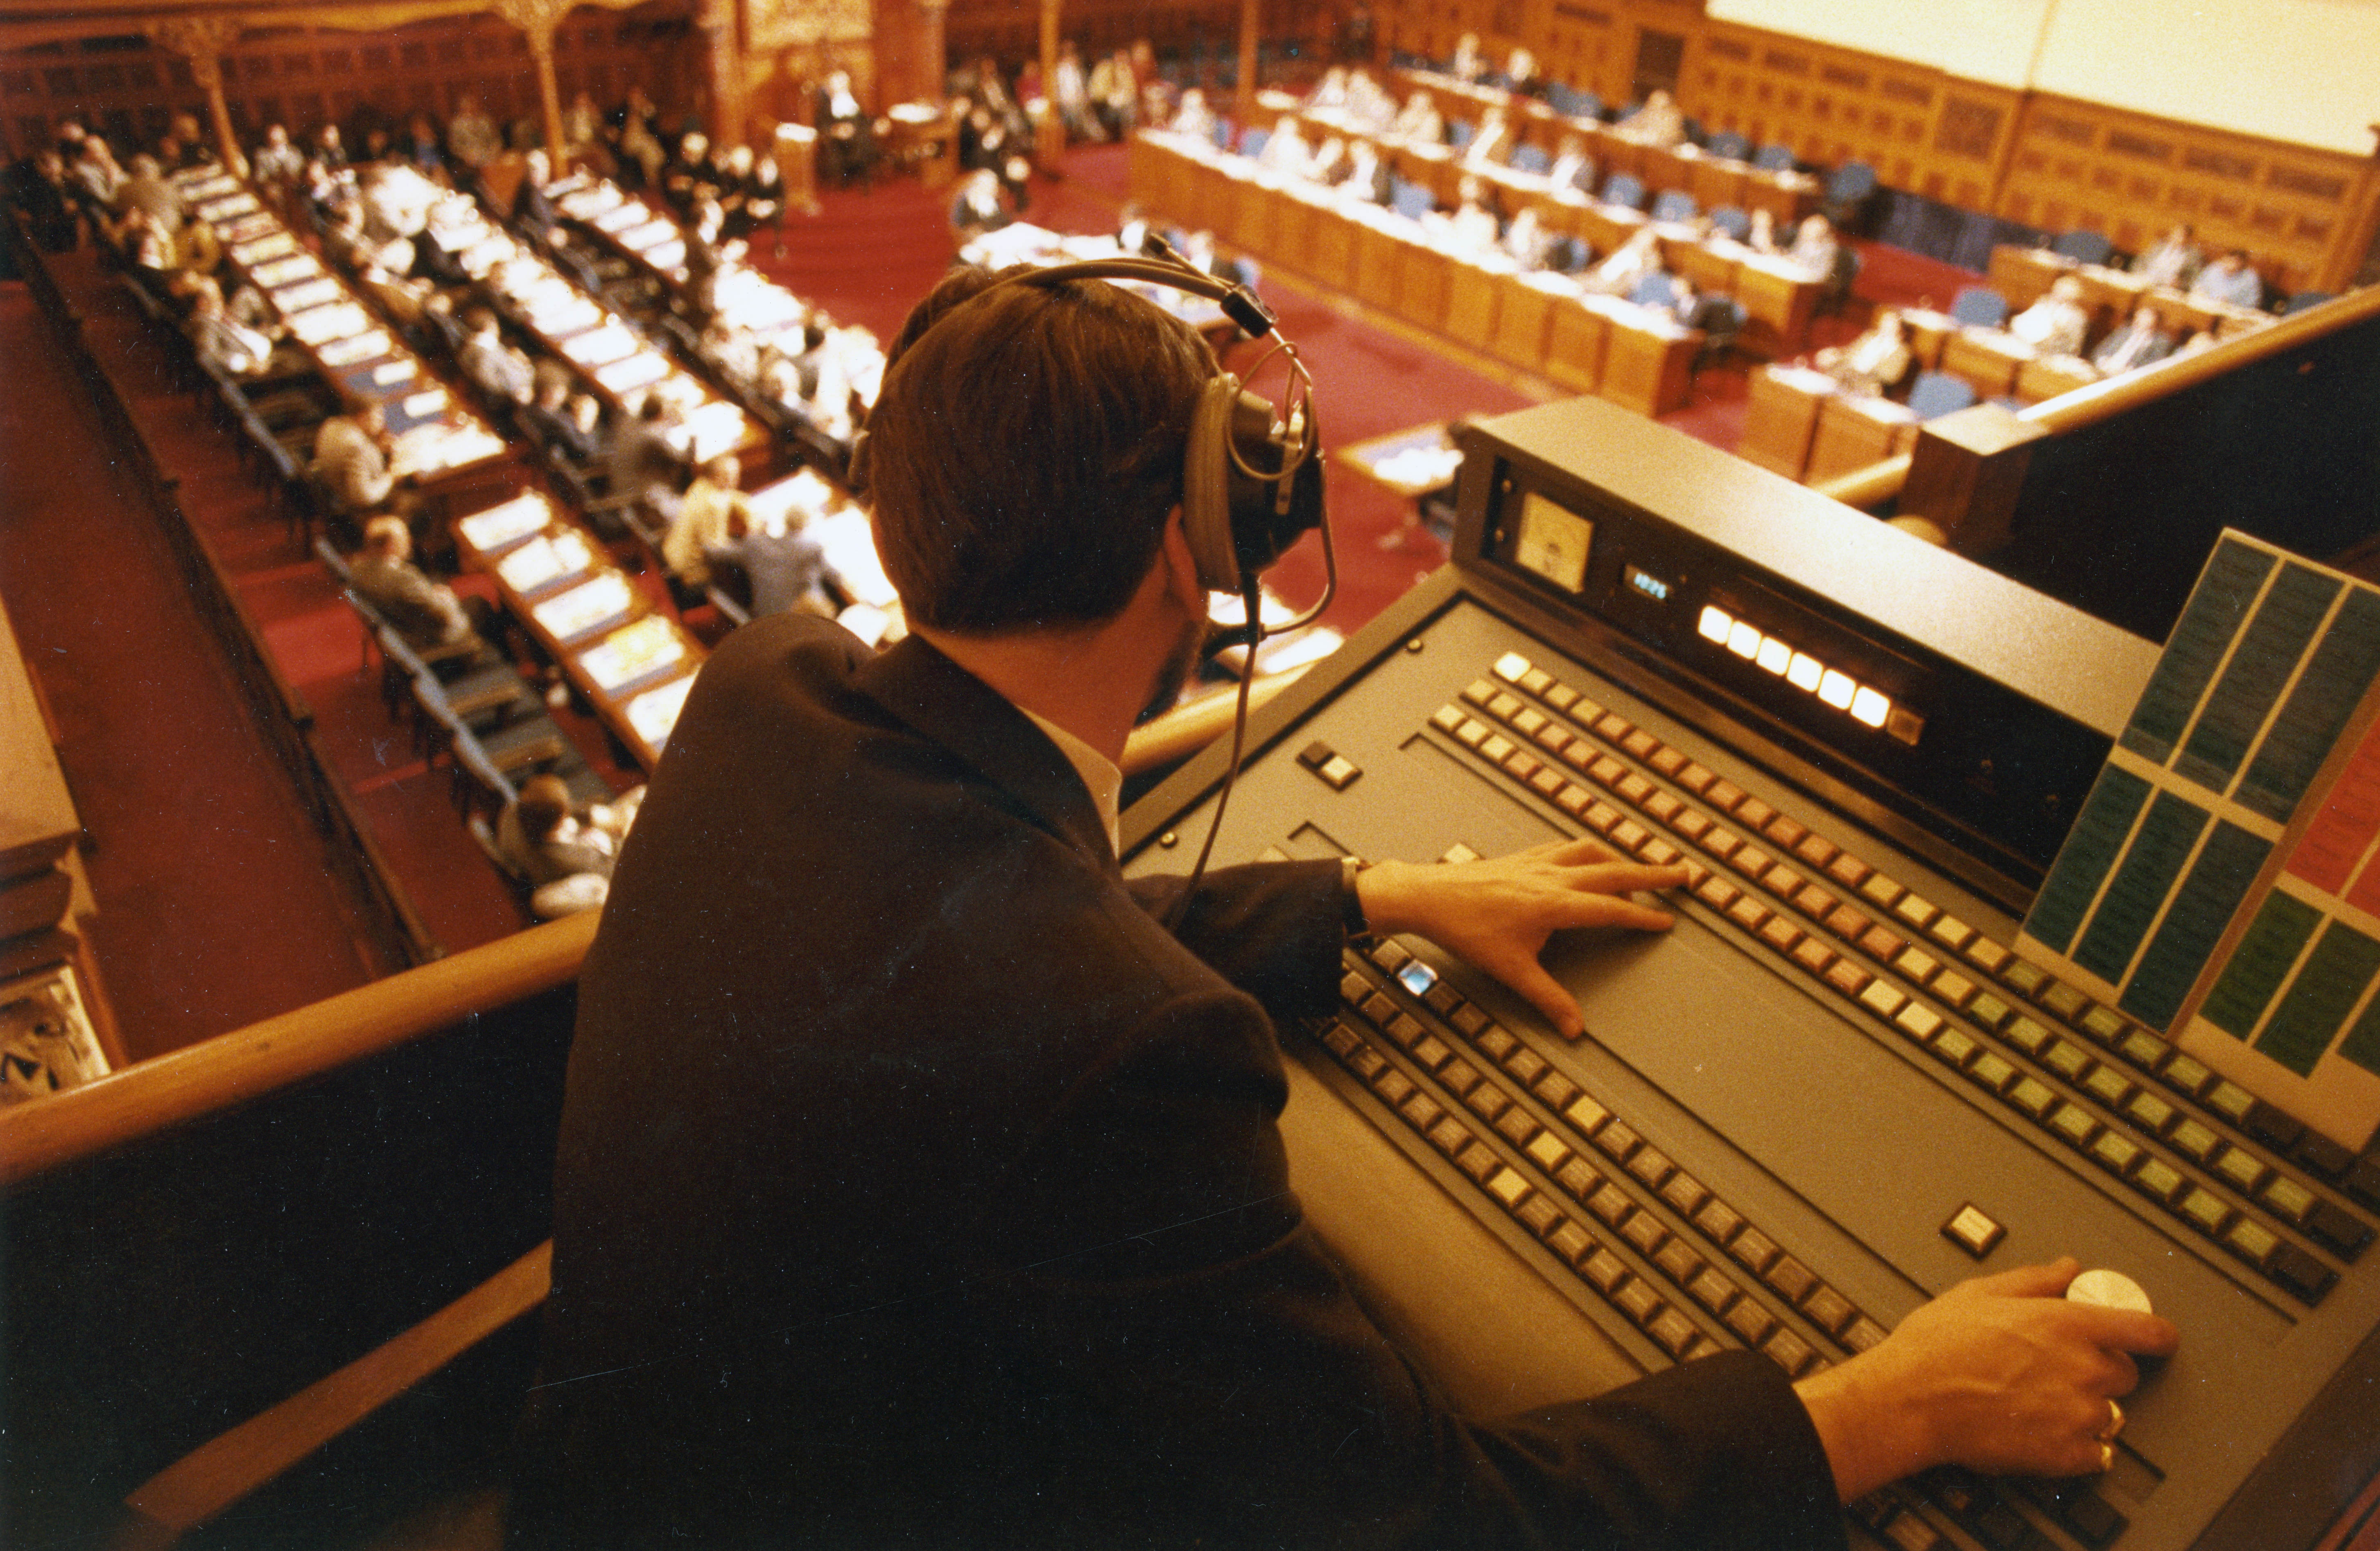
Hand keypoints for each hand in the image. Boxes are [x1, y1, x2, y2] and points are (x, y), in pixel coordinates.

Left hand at [1355, 838, 1689, 1036]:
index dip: (1643, 917)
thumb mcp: (1511, 970)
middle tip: (1682, 875)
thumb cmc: (1467, 931)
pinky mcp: (1524, 856)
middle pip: (1614, 871)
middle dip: (1651, 875)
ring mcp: (1538, 862)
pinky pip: (1566, 847)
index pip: (1612, 909)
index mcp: (1556, 904)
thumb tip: (1574, 1029)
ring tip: (1641, 869)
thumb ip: (1548, 998)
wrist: (1430, 896)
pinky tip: (1590, 857)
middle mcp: (1553, 877)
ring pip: (1592, 852)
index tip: (1668, 921)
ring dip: (1621, 859)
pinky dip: (1588, 850)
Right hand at [1795, 1258, 2179, 1500]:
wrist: (1909, 1400)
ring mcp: (2079, 1415)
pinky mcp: (2067, 1455)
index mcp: (2068, 1324)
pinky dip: (2078, 1448)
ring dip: (2087, 1410)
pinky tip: (2044, 1433)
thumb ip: (2034, 1280)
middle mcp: (2084, 1369)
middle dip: (2100, 1370)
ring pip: (2111, 1415)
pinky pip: (2098, 1455)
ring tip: (2042, 1403)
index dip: (2156, 1334)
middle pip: (2126, 1374)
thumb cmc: (1936, 1346)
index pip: (2147, 1330)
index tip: (2153, 1338)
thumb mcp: (1980, 1293)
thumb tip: (2067, 1268)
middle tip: (2059, 1370)